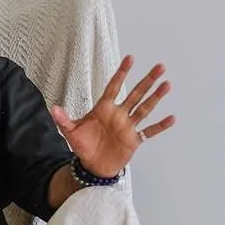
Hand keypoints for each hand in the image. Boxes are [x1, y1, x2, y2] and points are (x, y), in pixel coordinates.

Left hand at [50, 55, 175, 177]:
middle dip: (147, 80)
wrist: (93, 166)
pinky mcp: (134, 140)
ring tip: (167, 85)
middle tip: (160, 67)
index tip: (130, 58)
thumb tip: (53, 108)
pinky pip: (149, 131)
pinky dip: (160, 126)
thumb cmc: (83, 146)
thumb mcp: (71, 132)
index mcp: (104, 108)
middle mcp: (119, 114)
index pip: (114, 86)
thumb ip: (63, 119)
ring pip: (144, 108)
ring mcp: (128, 126)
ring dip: (156, 97)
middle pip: (136, 94)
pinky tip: (171, 118)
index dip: (122, 72)